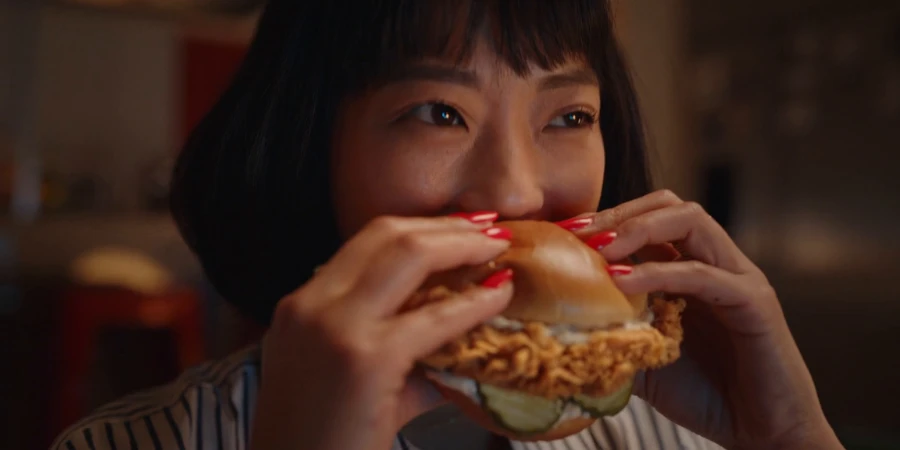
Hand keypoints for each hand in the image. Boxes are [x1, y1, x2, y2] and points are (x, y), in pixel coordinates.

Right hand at [249, 214, 514, 449]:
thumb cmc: (326, 441)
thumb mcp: (352, 380)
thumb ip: (400, 348)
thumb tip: (463, 331)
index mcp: (302, 306)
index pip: (365, 241)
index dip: (420, 226)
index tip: (461, 226)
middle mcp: (311, 305)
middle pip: (386, 233)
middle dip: (446, 225)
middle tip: (489, 227)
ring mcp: (333, 327)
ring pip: (407, 254)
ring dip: (462, 245)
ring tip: (498, 248)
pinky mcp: (364, 358)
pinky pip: (434, 316)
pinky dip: (474, 301)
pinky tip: (500, 297)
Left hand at [557, 190, 842, 449]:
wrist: (764, 432)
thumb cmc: (705, 395)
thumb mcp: (642, 360)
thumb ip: (611, 336)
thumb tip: (557, 330)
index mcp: (689, 269)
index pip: (648, 219)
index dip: (605, 219)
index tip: (561, 233)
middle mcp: (715, 263)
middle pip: (669, 205)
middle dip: (619, 213)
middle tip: (578, 234)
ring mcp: (737, 277)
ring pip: (691, 221)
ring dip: (638, 228)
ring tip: (599, 249)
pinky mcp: (754, 302)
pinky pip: (702, 273)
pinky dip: (658, 272)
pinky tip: (621, 282)